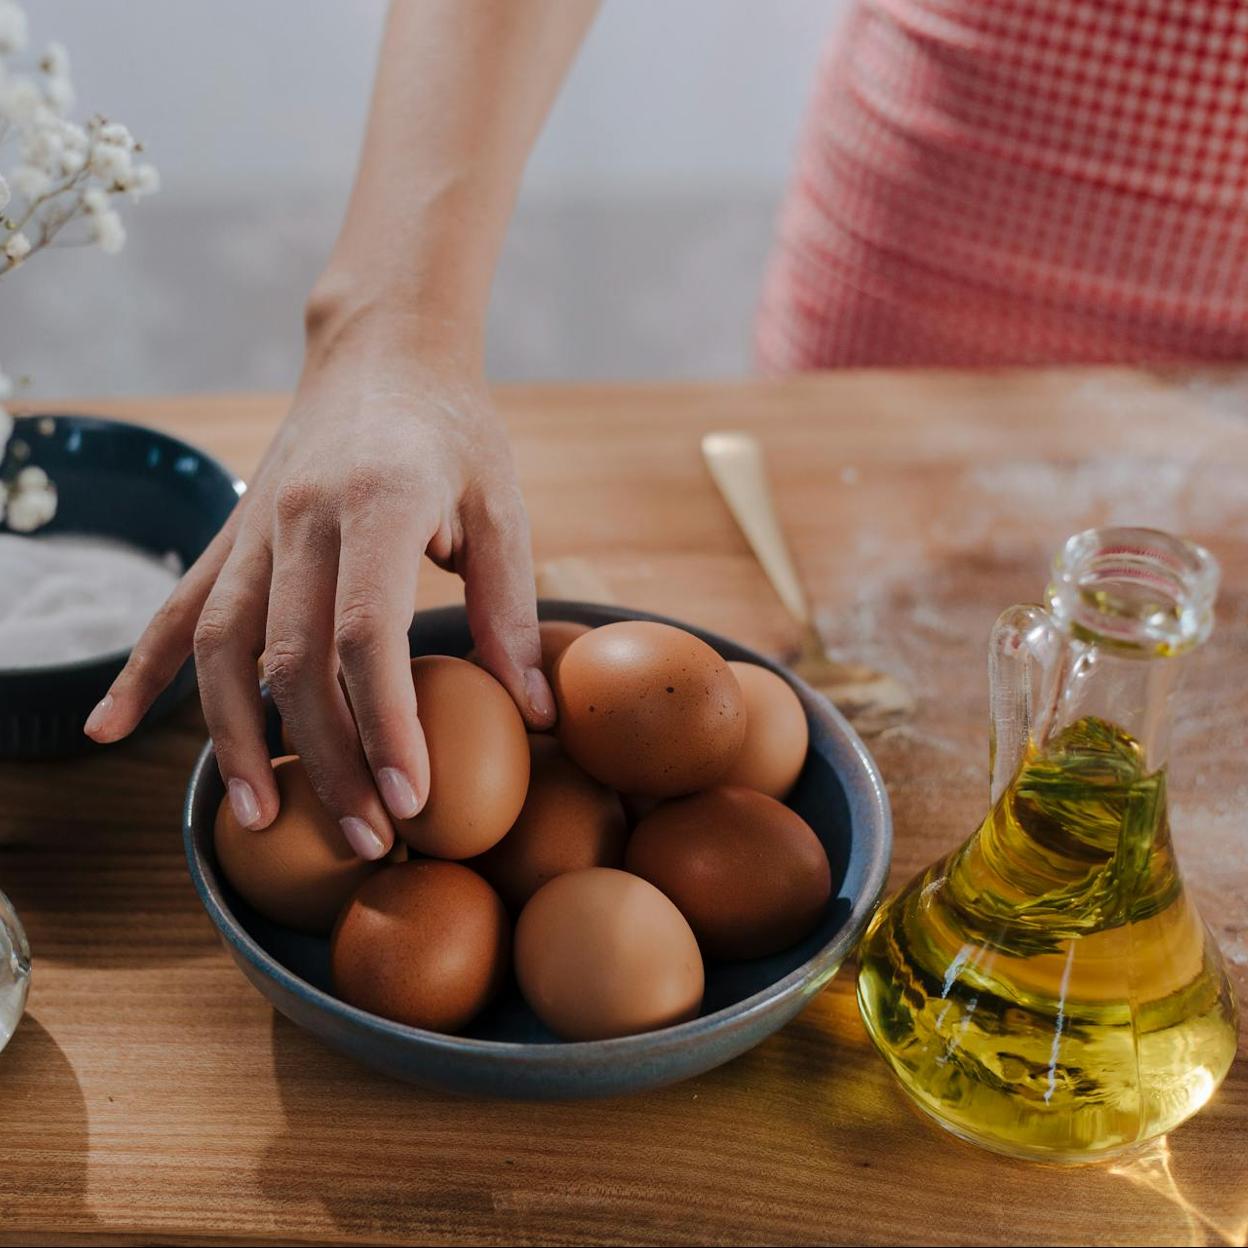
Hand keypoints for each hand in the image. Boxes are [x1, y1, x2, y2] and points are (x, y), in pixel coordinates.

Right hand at [85, 314, 554, 859]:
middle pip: (292, 658)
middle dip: (326, 757)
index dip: (387, 723)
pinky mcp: (233, 535)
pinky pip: (178, 607)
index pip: (368, 634)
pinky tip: (106, 727)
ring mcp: (255, 526)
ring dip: (235, 738)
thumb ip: (513, 611)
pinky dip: (143, 670)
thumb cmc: (456, 432)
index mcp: (381, 504)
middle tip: (362, 836)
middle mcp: (301, 516)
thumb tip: (535, 713)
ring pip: (221, 645)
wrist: (383, 350)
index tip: (412, 797)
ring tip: (258, 817)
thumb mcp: (503, 508)